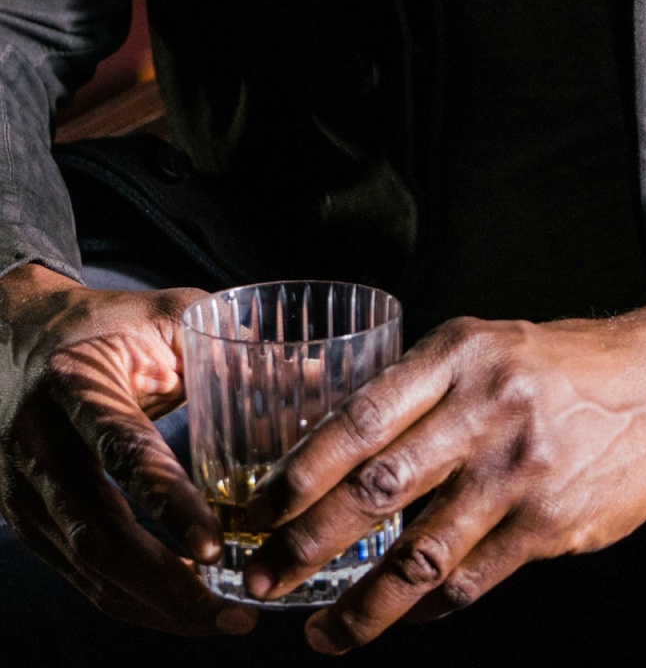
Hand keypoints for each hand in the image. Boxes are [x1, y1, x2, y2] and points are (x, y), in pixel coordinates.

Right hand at [0, 264, 256, 635]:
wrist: (12, 336)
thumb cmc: (104, 324)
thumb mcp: (163, 316)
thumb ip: (235, 344)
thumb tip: (326, 377)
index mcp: (77, 385)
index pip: (123, 452)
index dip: (168, 503)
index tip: (216, 546)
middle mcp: (41, 445)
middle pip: (97, 535)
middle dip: (166, 585)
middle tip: (231, 608)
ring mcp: (26, 492)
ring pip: (87, 570)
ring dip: (154, 605)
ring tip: (221, 617)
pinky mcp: (28, 522)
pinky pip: (79, 577)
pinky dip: (132, 598)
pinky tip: (181, 604)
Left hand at [243, 297, 645, 653]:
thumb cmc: (557, 362)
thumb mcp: (484, 343)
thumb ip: (418, 388)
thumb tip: (333, 447)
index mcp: (457, 357)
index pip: (356, 421)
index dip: (295, 475)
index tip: (250, 513)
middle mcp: (483, 411)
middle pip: (374, 491)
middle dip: (304, 546)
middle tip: (259, 583)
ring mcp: (518, 473)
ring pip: (418, 555)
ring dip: (360, 607)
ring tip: (322, 637)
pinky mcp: (550, 525)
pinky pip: (471, 579)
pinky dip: (427, 608)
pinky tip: (402, 620)